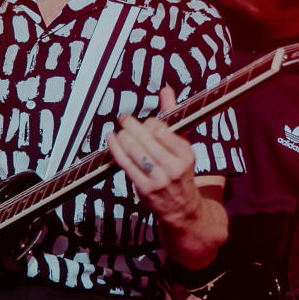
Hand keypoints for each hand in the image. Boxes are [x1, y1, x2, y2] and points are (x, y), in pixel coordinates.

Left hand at [107, 86, 201, 225]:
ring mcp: (158, 179)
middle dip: (133, 126)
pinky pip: (126, 164)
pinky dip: (116, 150)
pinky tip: (111, 140)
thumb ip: (173, 117)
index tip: (147, 122)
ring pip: (135, 151)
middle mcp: (174, 167)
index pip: (163, 131)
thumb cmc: (180, 172)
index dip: (151, 123)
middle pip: (147, 139)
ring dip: (123, 137)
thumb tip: (166, 91)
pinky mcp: (144, 188)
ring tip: (119, 129)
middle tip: (124, 118)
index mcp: (186, 154)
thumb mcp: (183, 145)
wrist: (181, 208)